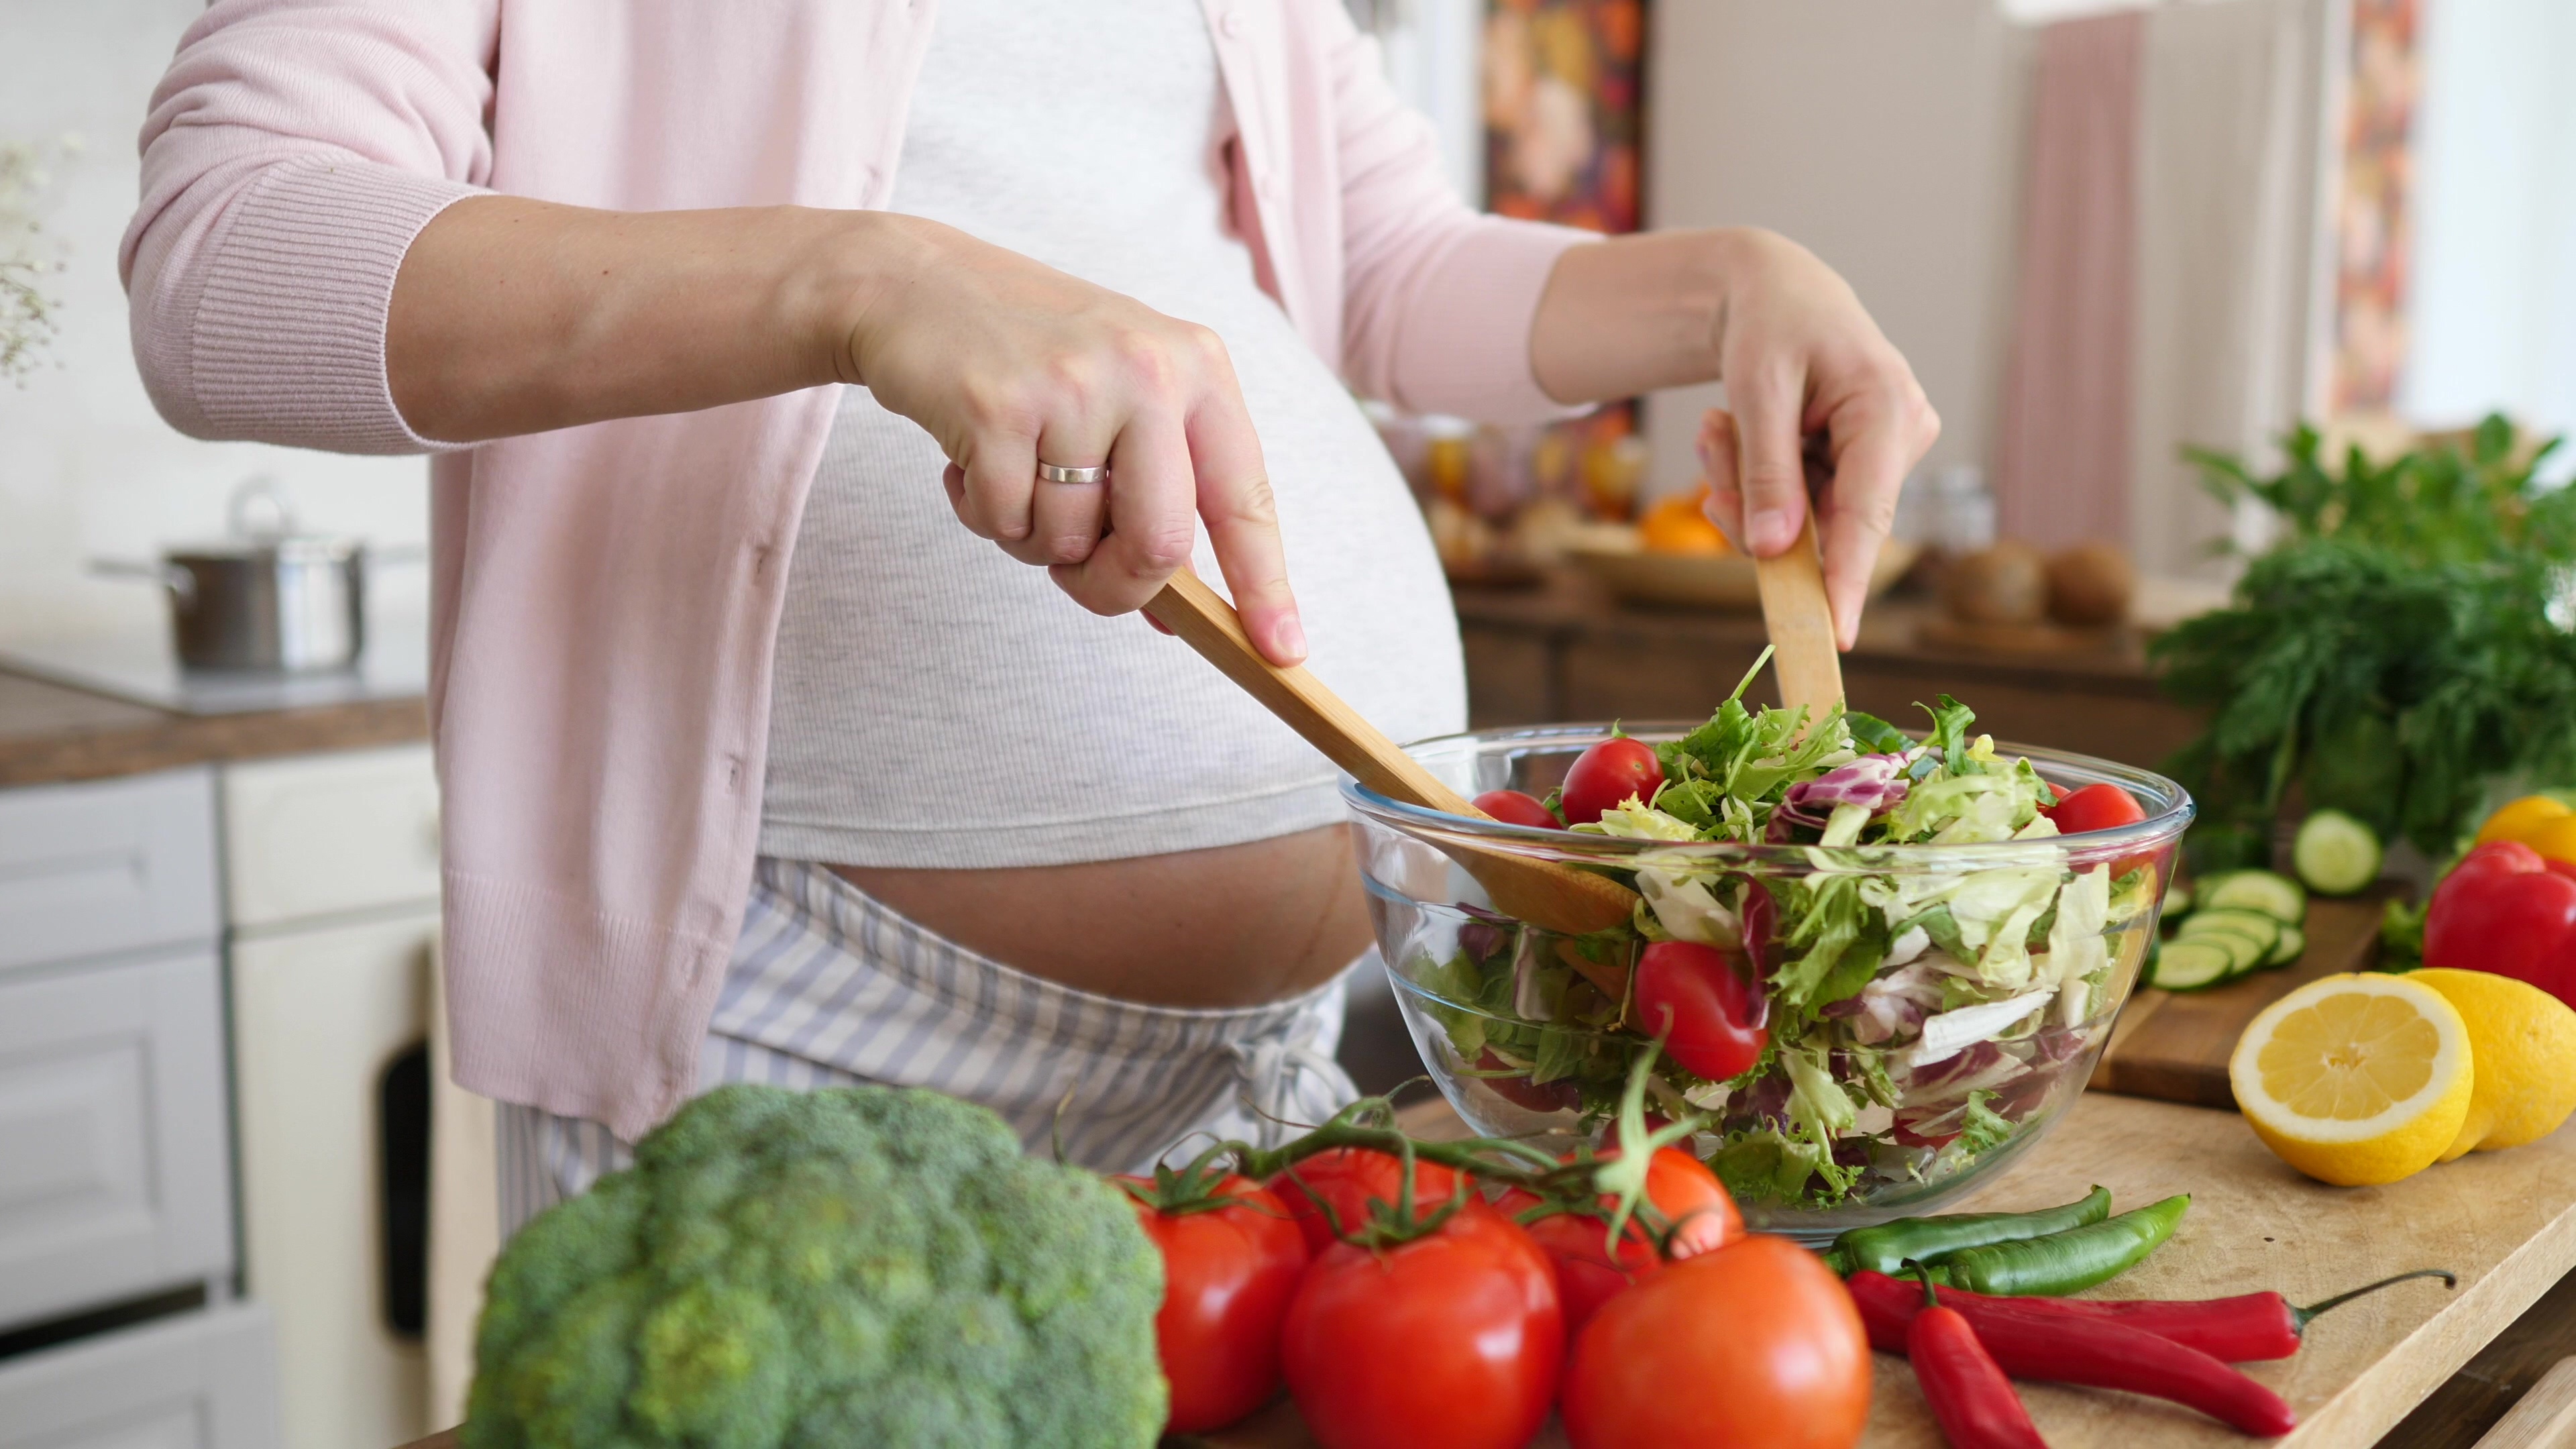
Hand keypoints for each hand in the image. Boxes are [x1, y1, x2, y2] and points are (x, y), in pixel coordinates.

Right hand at [837, 217, 1303, 662]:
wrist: (917, 282)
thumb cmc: (1032, 356)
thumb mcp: (1123, 397)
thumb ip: (1160, 491)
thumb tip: (1175, 615)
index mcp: (1197, 367)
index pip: (1247, 498)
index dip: (1265, 586)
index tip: (1283, 654)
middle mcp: (1147, 369)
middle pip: (1160, 545)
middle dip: (1113, 585)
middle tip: (1075, 576)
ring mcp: (1072, 384)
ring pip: (1068, 542)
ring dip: (1031, 537)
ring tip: (1011, 471)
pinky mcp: (995, 405)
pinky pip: (1002, 519)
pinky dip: (981, 510)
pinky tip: (969, 456)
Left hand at [1691, 230, 1936, 648]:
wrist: (1776, 291)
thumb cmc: (1771, 323)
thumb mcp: (1757, 390)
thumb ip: (1767, 471)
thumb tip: (1771, 550)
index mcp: (1888, 409)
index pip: (1867, 515)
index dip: (1848, 581)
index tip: (1834, 636)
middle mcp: (1901, 436)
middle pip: (1827, 524)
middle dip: (1756, 505)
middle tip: (1711, 450)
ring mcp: (1885, 453)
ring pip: (1805, 519)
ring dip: (1748, 485)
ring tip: (1720, 427)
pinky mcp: (1862, 464)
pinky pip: (1801, 503)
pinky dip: (1760, 480)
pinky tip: (1738, 434)